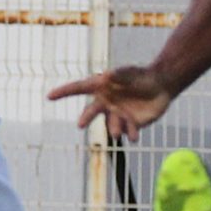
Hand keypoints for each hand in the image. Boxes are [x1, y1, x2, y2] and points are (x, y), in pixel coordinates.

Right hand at [46, 65, 173, 140]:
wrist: (161, 87)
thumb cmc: (142, 76)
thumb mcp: (131, 72)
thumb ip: (120, 74)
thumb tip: (107, 75)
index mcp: (101, 87)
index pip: (79, 88)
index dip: (64, 92)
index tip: (49, 96)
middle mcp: (106, 103)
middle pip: (91, 112)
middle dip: (85, 118)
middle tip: (80, 125)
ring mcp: (117, 115)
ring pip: (111, 126)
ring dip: (114, 129)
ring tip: (119, 133)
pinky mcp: (129, 124)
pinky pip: (127, 133)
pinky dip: (130, 134)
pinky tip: (135, 137)